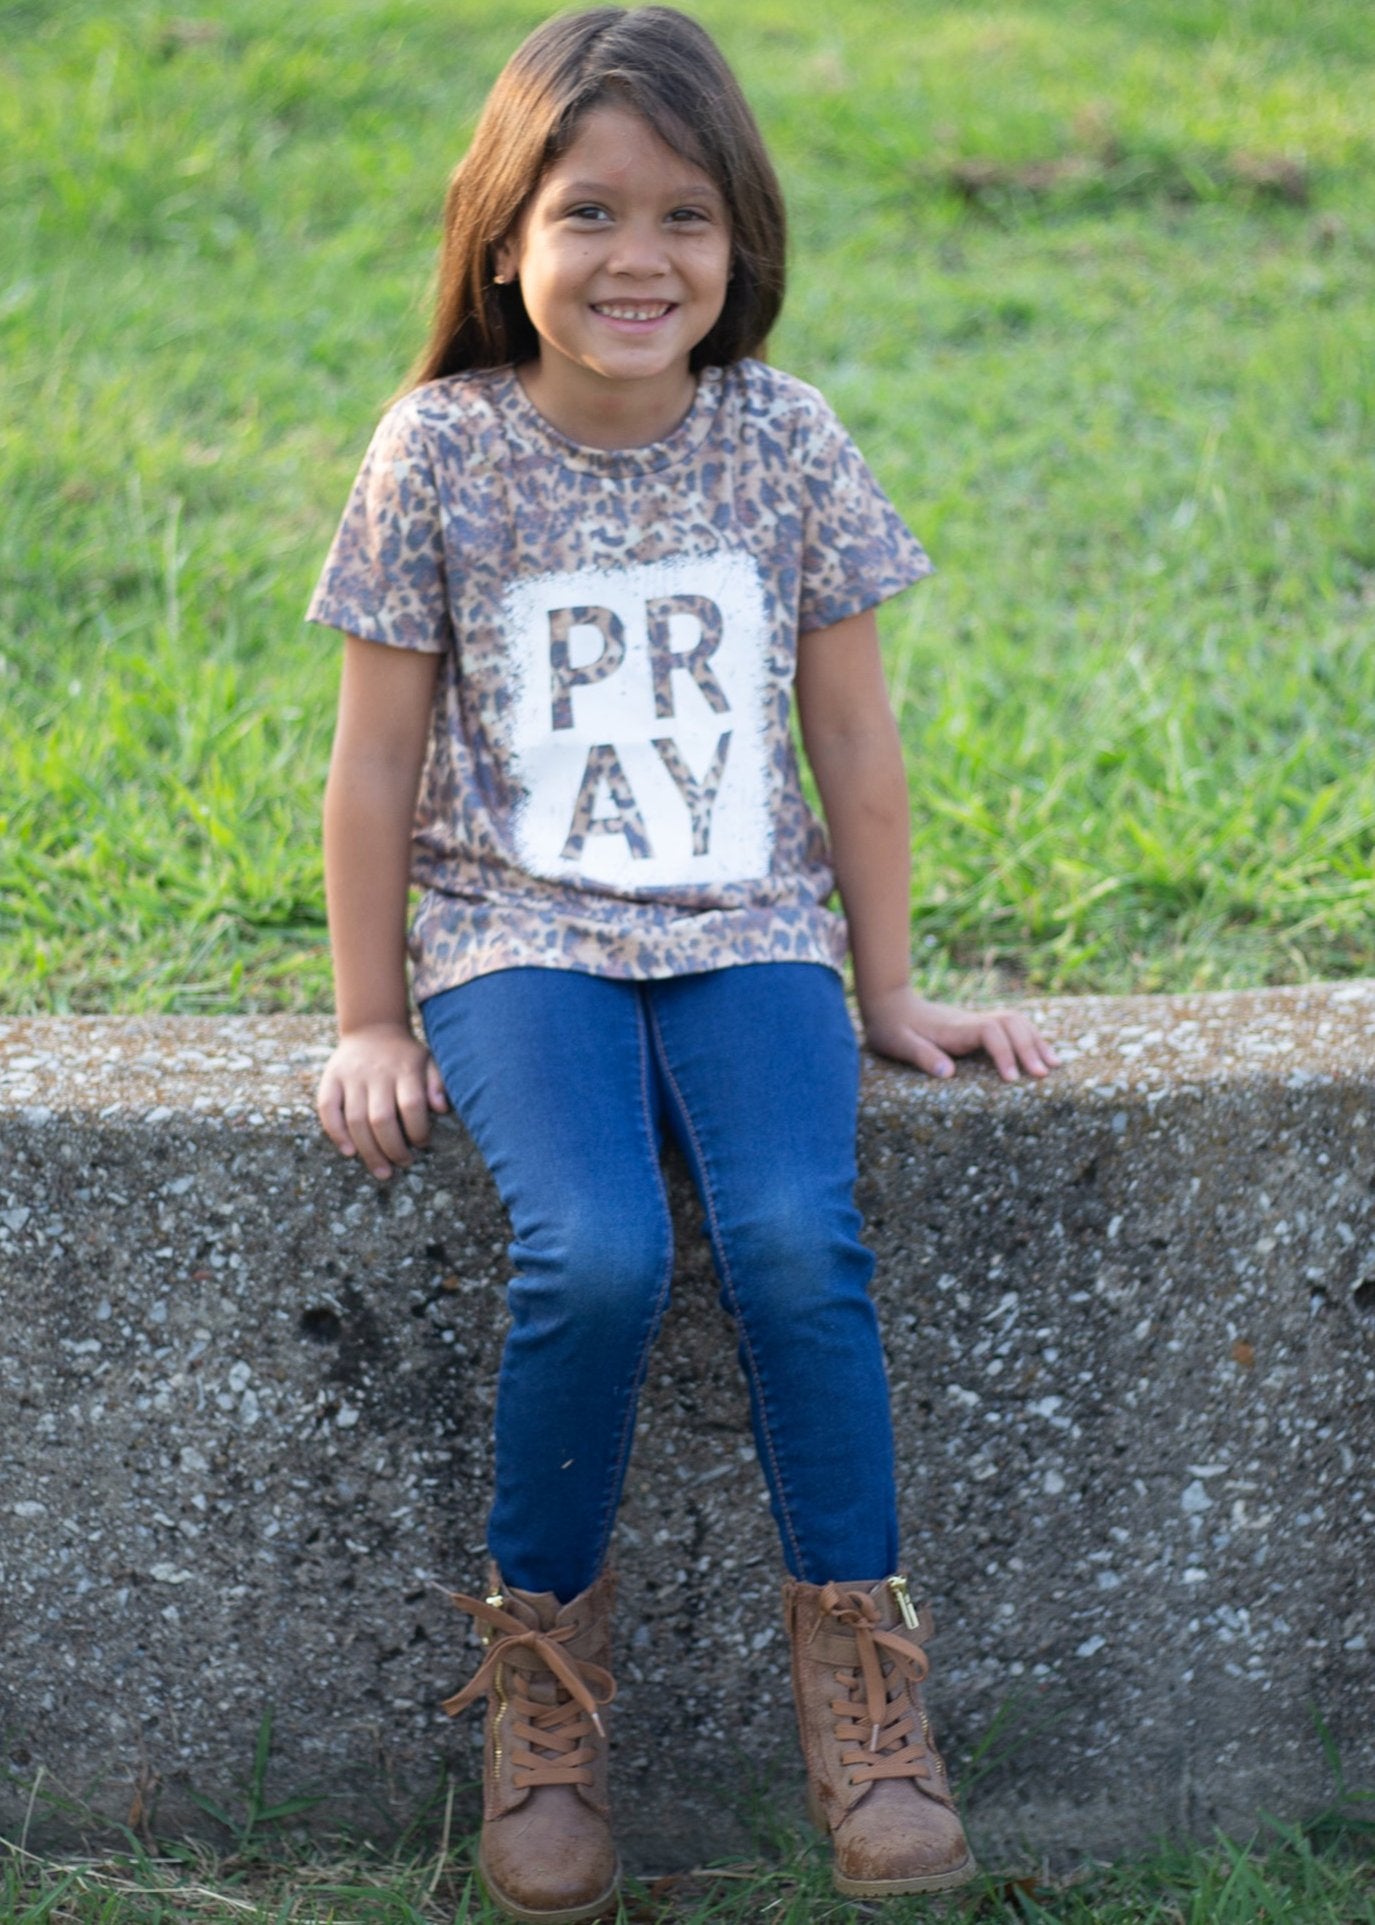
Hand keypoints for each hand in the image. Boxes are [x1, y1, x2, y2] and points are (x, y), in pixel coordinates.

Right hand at [317, 1022, 448, 1178]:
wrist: (372, 1028)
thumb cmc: (406, 1055)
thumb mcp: (429, 1061)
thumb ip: (438, 1083)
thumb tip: (442, 1108)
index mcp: (405, 1068)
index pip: (412, 1105)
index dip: (418, 1130)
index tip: (422, 1144)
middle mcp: (377, 1073)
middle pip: (382, 1119)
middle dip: (393, 1149)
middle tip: (402, 1164)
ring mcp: (351, 1076)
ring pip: (355, 1120)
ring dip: (368, 1151)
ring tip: (382, 1170)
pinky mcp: (331, 1079)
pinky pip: (327, 1109)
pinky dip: (336, 1133)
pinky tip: (349, 1151)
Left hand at [860, 986, 1059, 1082]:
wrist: (889, 1002)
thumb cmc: (891, 1027)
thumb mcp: (896, 1043)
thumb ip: (920, 1055)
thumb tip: (947, 1073)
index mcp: (954, 1028)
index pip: (990, 1032)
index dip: (1004, 1053)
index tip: (1011, 1080)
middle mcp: (970, 1021)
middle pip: (1012, 1024)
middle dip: (1030, 1048)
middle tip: (1043, 1076)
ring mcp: (976, 1021)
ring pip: (1016, 1022)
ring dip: (1036, 1041)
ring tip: (1053, 1066)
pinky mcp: (977, 1025)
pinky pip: (1011, 1027)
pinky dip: (1030, 1038)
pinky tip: (1040, 1054)